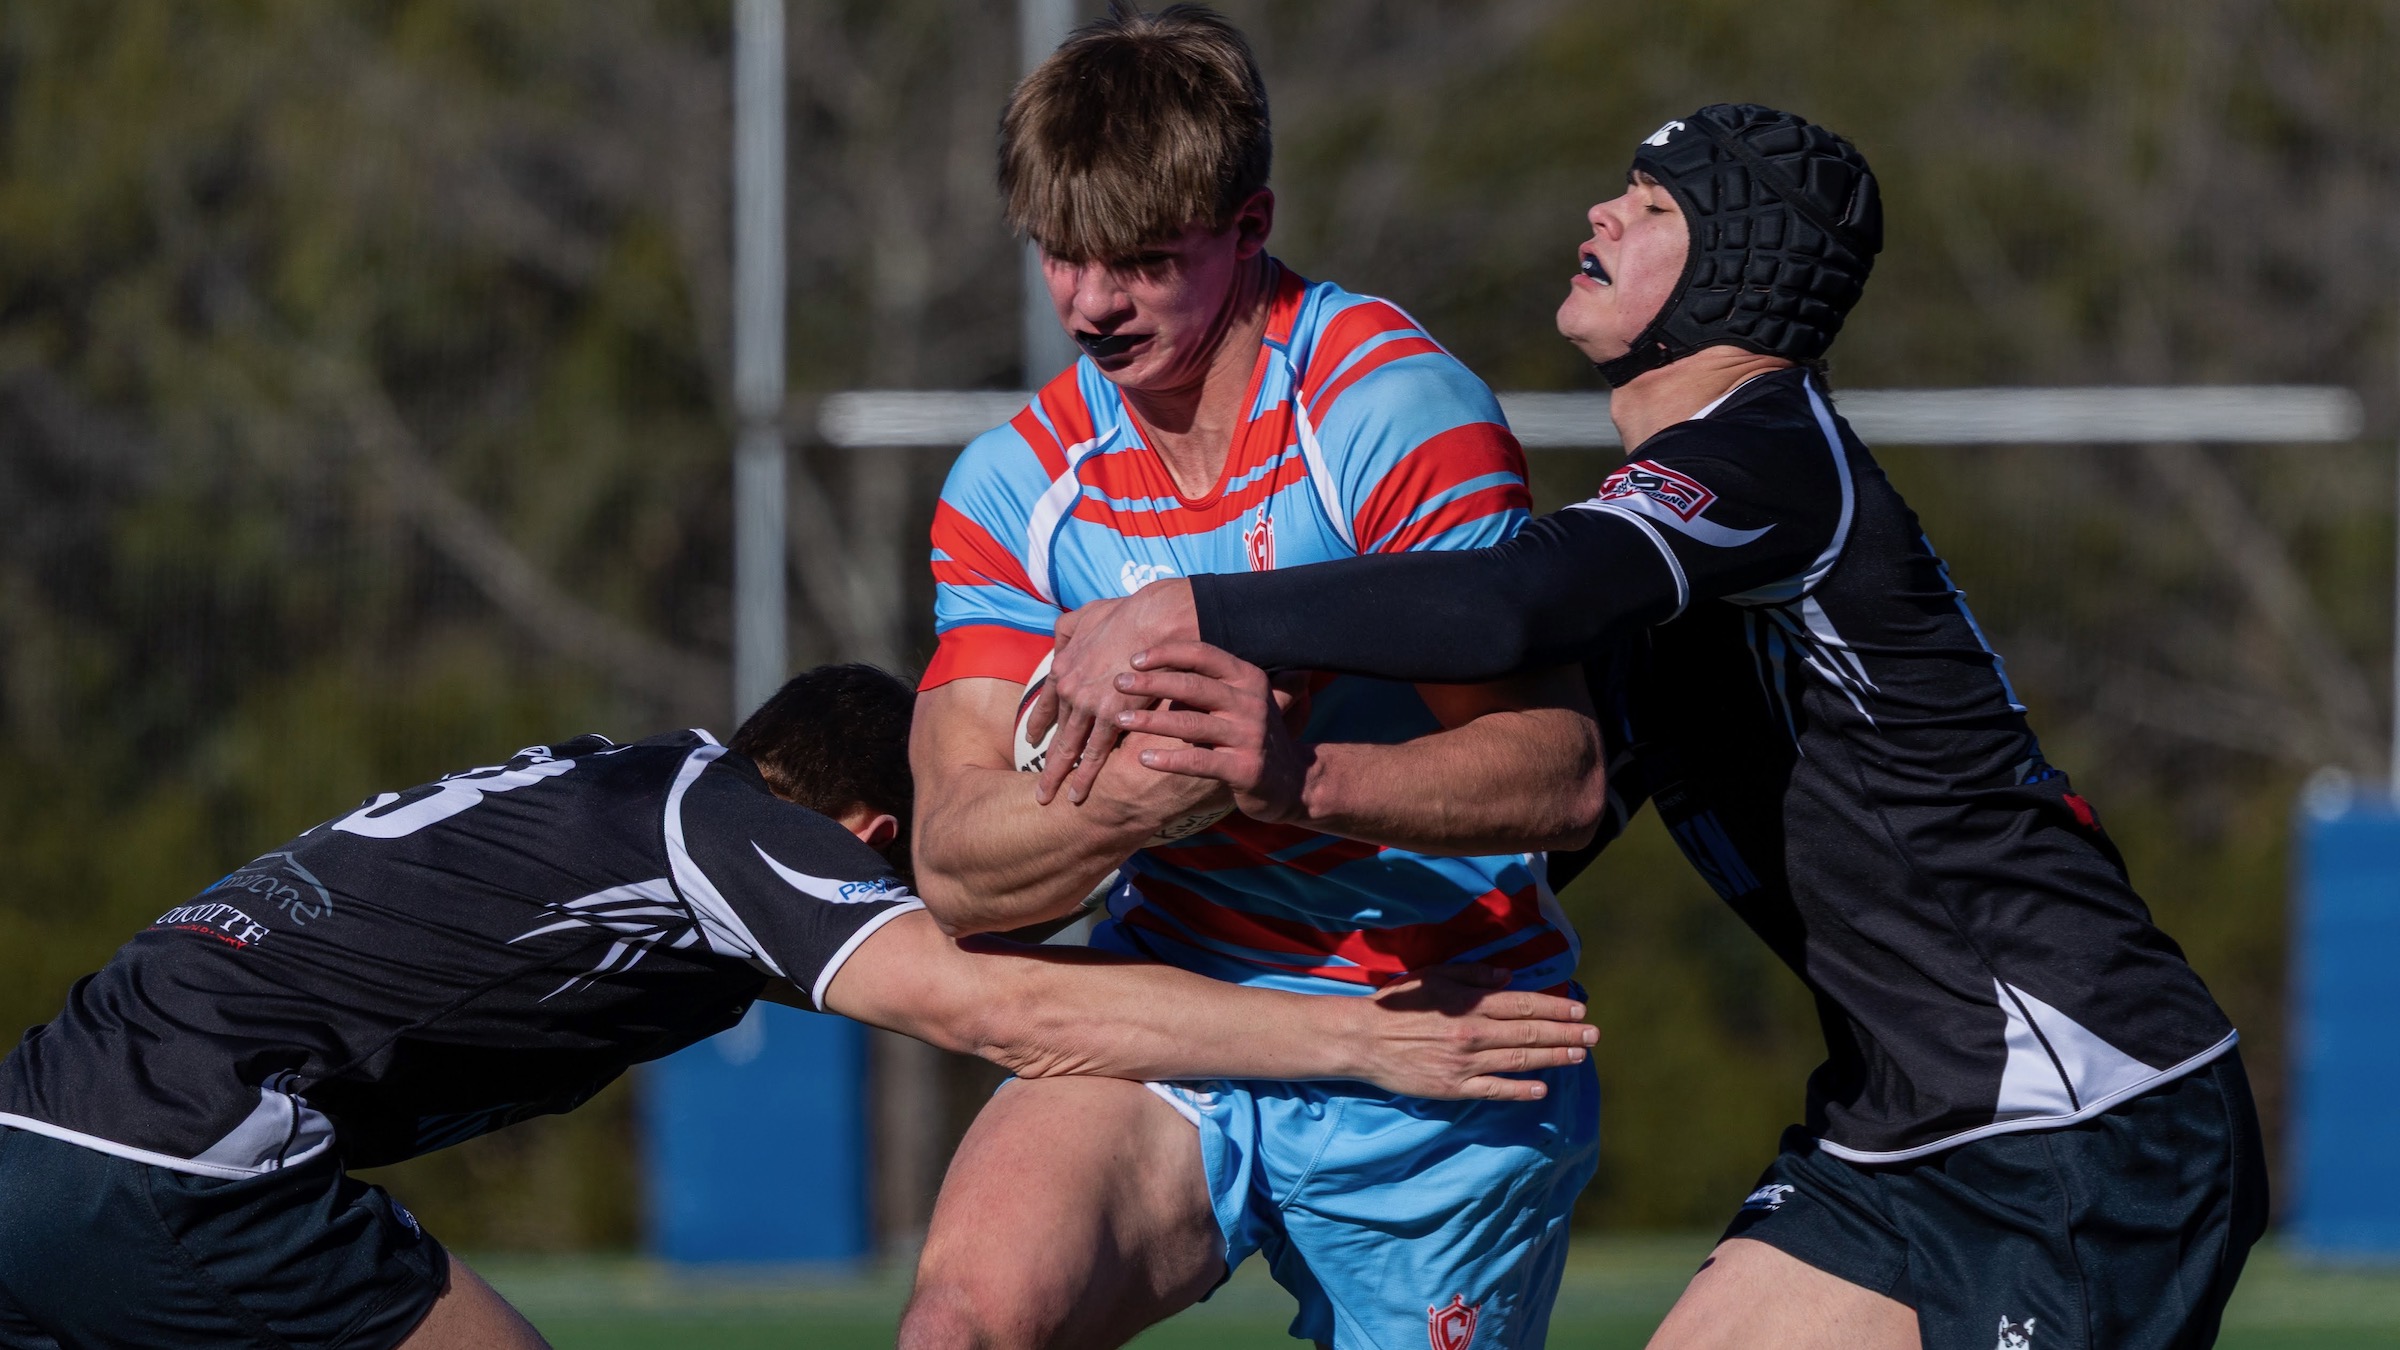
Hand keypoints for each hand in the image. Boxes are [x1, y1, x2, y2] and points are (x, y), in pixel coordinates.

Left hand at [1031, 579, 1200, 805]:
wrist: (1153, 619)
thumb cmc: (1125, 613)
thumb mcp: (1083, 614)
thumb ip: (1066, 630)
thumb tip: (1059, 640)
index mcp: (1063, 666)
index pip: (1047, 703)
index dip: (1039, 723)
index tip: (1032, 739)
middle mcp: (1070, 690)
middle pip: (1056, 733)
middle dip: (1046, 763)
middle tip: (1037, 787)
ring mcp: (1089, 706)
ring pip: (1070, 749)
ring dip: (1059, 776)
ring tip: (1048, 799)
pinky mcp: (1112, 717)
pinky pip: (1096, 754)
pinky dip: (1086, 776)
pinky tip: (1078, 795)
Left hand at [1110, 642, 1308, 824]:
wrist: (1294, 782)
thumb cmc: (1251, 736)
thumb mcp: (1240, 702)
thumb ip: (1209, 684)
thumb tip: (1157, 665)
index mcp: (1248, 678)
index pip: (1203, 655)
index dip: (1167, 653)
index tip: (1134, 659)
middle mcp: (1252, 702)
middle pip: (1192, 686)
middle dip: (1151, 683)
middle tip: (1117, 683)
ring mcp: (1250, 736)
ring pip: (1191, 723)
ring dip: (1151, 721)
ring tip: (1120, 720)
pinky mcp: (1246, 769)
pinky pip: (1199, 761)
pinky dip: (1169, 759)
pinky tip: (1143, 759)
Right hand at [1345, 965, 1595, 1100]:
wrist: (1363, 1039)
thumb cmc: (1398, 1003)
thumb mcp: (1434, 976)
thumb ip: (1474, 976)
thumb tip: (1509, 977)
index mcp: (1471, 1003)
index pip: (1525, 1004)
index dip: (1557, 1006)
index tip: (1580, 1009)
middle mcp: (1475, 1032)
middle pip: (1531, 1033)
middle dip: (1567, 1033)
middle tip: (1594, 1034)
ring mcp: (1466, 1063)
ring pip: (1520, 1061)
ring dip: (1554, 1058)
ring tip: (1580, 1055)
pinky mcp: (1454, 1087)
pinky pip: (1495, 1090)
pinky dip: (1521, 1090)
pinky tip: (1542, 1089)